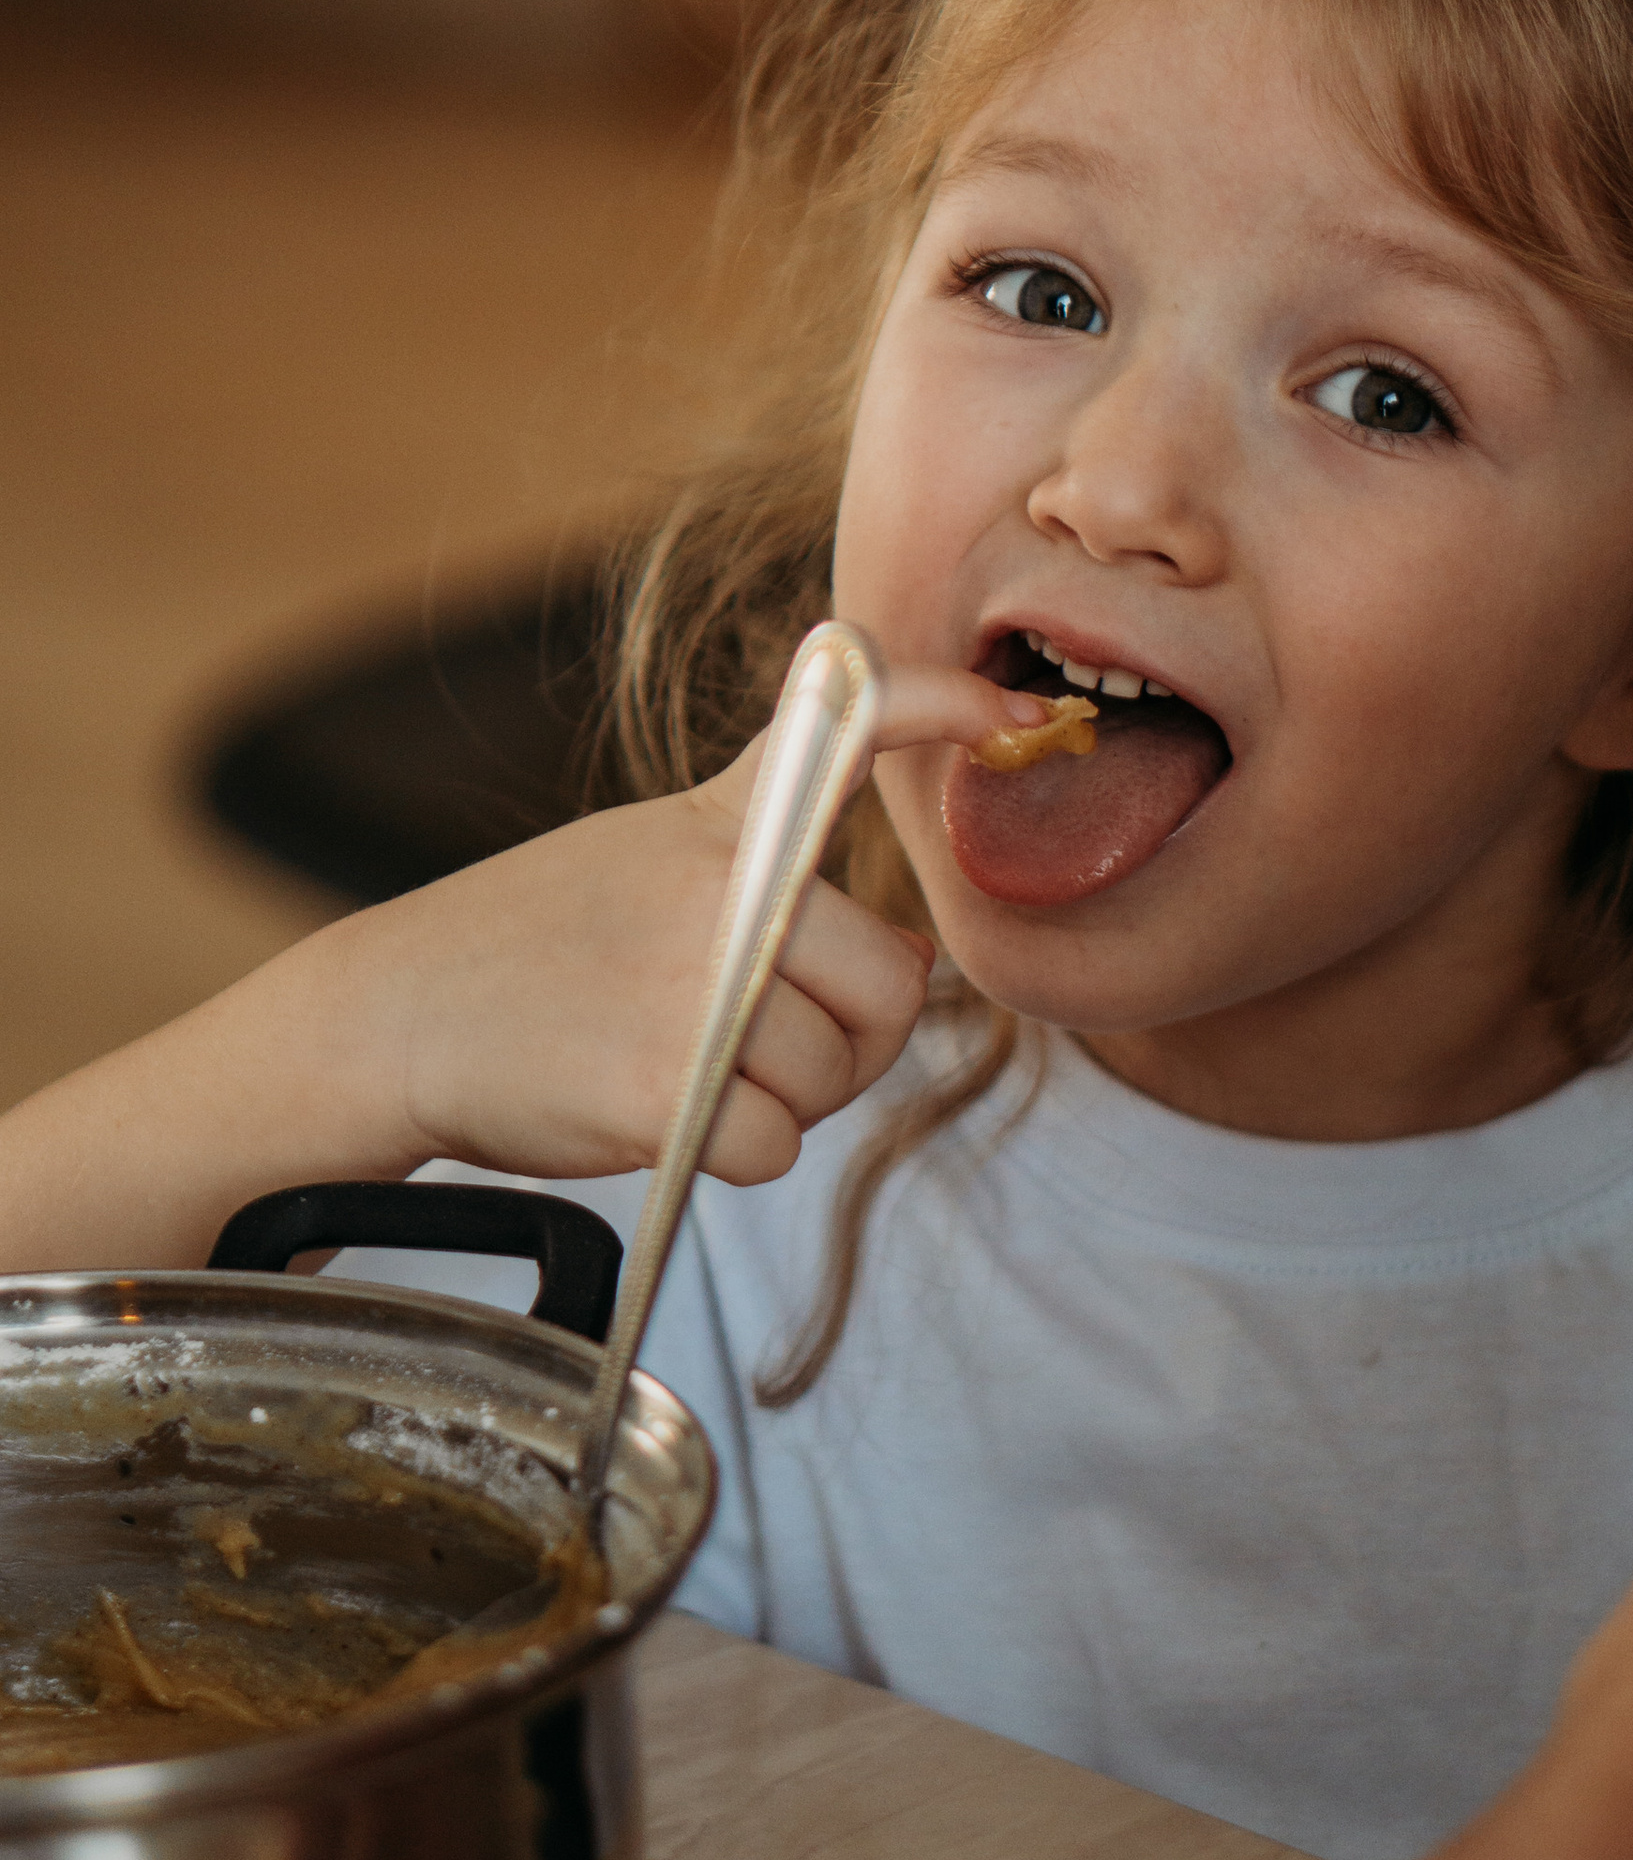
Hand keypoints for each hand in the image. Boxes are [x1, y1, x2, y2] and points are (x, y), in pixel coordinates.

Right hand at [0, 656, 1043, 1274]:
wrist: (388, 1018)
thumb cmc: (531, 952)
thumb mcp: (647, 857)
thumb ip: (767, 880)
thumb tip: (912, 956)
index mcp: (724, 817)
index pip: (850, 723)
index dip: (944, 706)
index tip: (1017, 715)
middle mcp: (722, 881)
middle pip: (889, 982)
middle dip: (849, 1040)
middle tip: (761, 1043)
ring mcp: (692, 977)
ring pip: (835, 1073)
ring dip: (780, 1101)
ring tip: (684, 1067)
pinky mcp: (659, 1078)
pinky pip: (772, 1145)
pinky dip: (729, 1153)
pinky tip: (654, 1112)